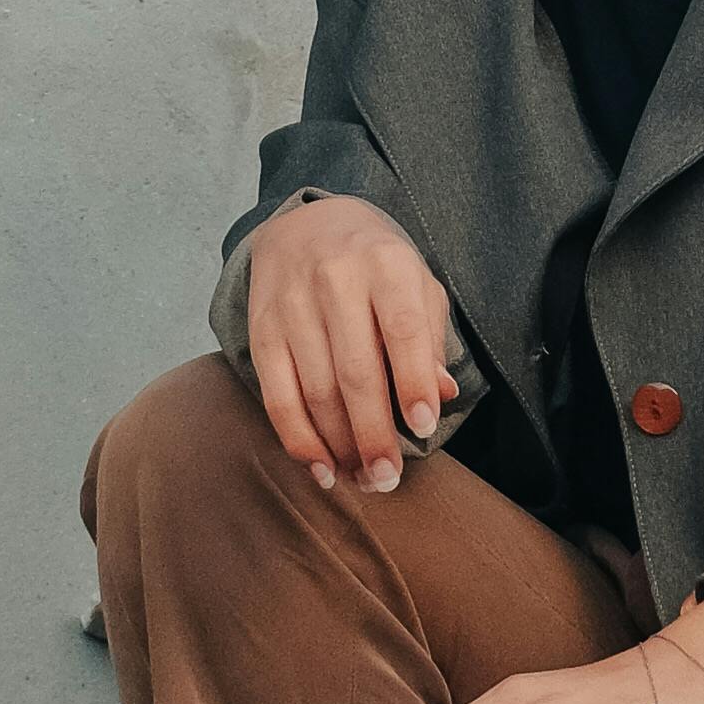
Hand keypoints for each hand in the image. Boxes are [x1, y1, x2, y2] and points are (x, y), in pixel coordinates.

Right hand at [245, 193, 463, 494]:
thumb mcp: (416, 283)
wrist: (305, 224)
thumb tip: (442, 394)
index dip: (412, 381)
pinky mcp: (261, 330)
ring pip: (315, 390)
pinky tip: (322, 468)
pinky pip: (277, 395)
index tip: (423, 427)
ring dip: (340, 446)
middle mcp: (335, 279)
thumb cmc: (376, 265)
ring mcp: (292, 305)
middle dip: (373, 433)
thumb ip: (431, 337)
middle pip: (355, 370)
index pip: (402, 327)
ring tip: (363, 479)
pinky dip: (299, 440)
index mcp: (385, 263)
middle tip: (388, 478)